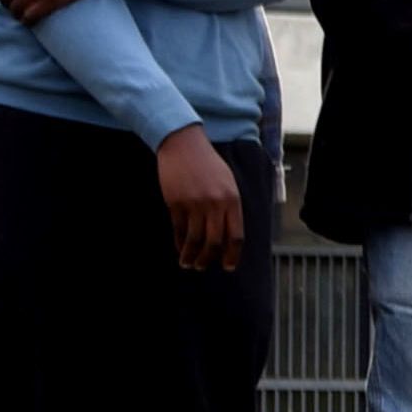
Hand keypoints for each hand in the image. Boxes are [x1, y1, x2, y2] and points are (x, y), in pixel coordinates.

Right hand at [152, 128, 242, 269]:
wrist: (183, 144)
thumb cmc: (208, 164)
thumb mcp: (228, 182)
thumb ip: (230, 207)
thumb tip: (228, 236)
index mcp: (232, 200)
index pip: (236, 236)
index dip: (232, 255)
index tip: (228, 266)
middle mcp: (214, 204)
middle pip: (214, 242)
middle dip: (208, 259)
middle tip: (202, 266)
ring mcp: (194, 204)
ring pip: (194, 240)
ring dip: (191, 256)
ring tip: (188, 263)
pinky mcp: (175, 203)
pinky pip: (178, 230)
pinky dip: (179, 242)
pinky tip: (180, 248)